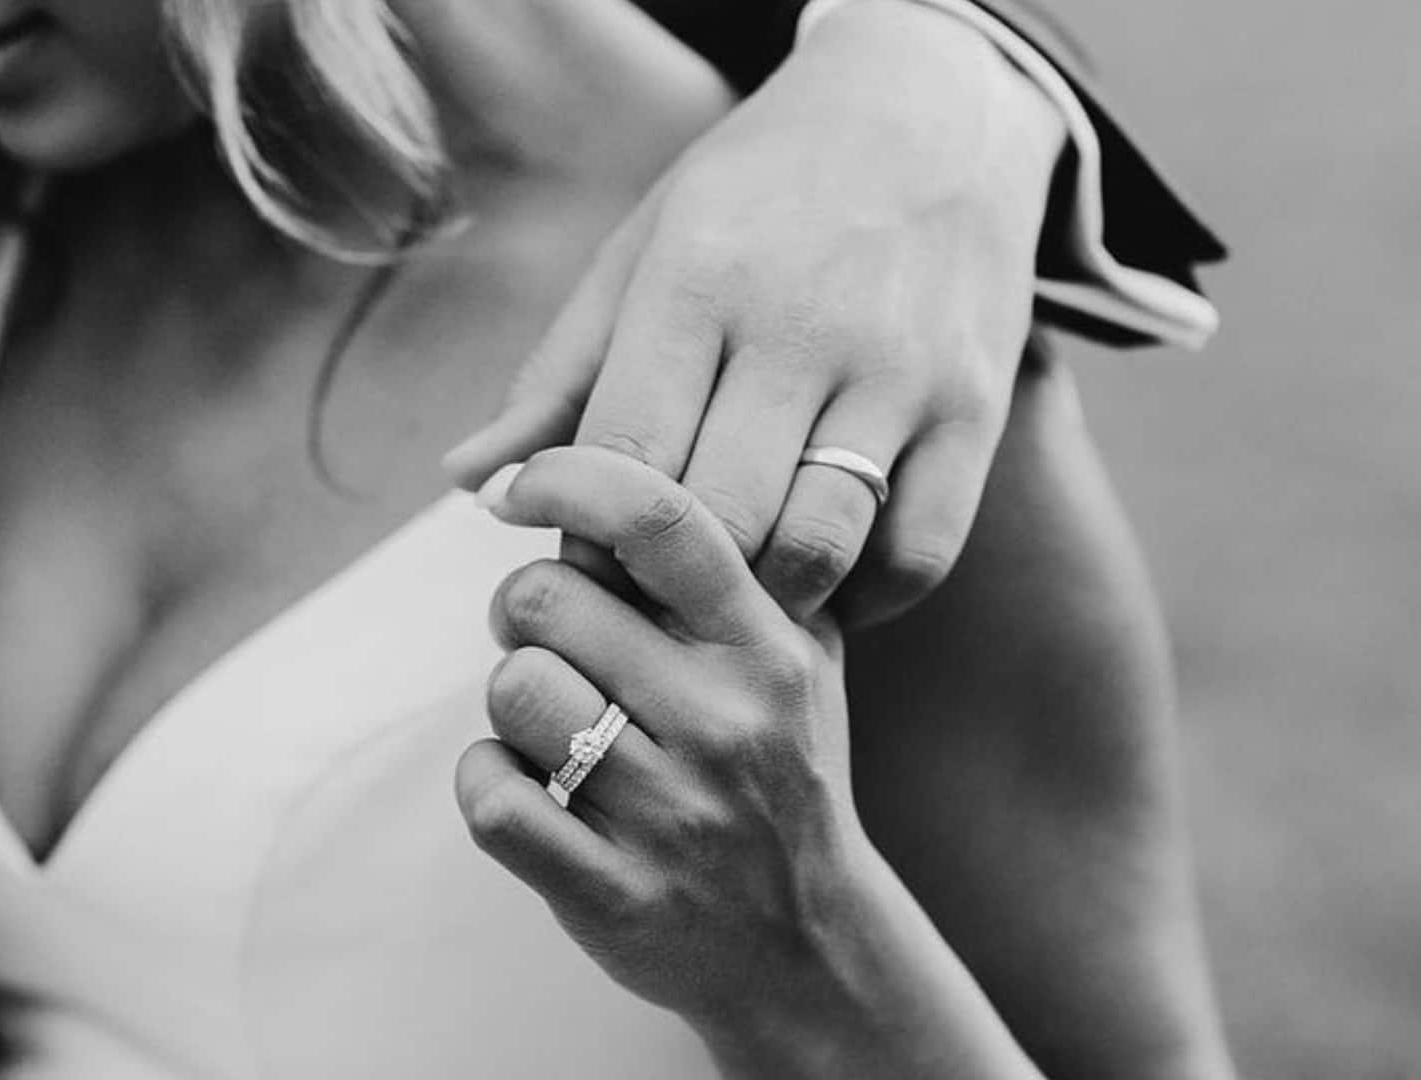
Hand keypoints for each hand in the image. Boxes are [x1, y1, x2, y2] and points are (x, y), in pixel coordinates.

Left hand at [444, 1, 1066, 626]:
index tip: (584, 562)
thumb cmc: (758, 197)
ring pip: (817, 548)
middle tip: (654, 595)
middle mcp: (804, 326)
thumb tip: (474, 485)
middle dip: (670, 585)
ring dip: (765, 600)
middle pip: (717, 524)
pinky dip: (866, 596)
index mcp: (699, 280)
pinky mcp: (975, 409)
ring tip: (737, 593)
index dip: (590, 539)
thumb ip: (560, 377)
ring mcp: (901, 371)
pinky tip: (827, 580)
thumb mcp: (643, 252)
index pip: (625, 460)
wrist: (934, 111)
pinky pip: (919, 554)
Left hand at [455, 448, 868, 1030]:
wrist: (810, 953)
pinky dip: (488, 782)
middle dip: (526, 611)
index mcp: (770, 650)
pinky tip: (528, 791)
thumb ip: (734, 572)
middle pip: (547, 597)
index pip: (659, 518)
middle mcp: (728, 724)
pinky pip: (493, 800)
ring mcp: (674, 815)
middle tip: (548, 641)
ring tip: (556, 729)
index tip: (518, 489)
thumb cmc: (782, 781)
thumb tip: (603, 469)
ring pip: (514, 693)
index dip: (566, 475)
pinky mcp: (617, 895)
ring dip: (512, 705)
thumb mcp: (801, 668)